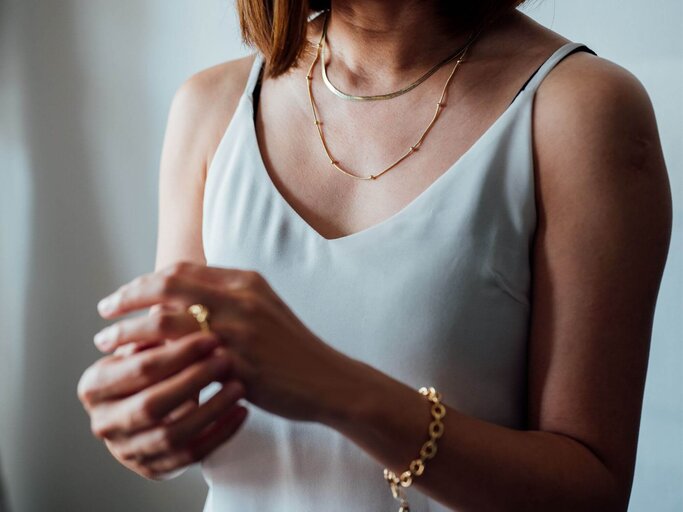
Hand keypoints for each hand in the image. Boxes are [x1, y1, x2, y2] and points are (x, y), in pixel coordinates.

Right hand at [77, 330, 247, 479]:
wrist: (155, 406)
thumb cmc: (155, 364)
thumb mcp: (149, 344)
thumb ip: (158, 323)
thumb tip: (174, 289)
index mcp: (95, 385)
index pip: (138, 368)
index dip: (176, 353)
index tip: (211, 338)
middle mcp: (105, 420)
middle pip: (152, 403)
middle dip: (193, 380)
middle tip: (227, 360)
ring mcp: (129, 448)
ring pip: (173, 434)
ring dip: (210, 408)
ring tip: (239, 385)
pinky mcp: (155, 467)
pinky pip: (192, 454)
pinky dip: (220, 433)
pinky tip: (242, 410)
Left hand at [93, 261, 362, 422]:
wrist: (327, 379)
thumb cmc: (292, 348)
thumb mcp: (264, 309)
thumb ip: (228, 298)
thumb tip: (181, 298)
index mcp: (245, 281)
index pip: (181, 271)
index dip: (144, 281)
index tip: (122, 296)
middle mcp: (239, 298)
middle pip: (167, 286)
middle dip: (127, 297)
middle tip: (104, 312)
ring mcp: (238, 330)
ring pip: (165, 320)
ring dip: (128, 330)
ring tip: (107, 341)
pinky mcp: (237, 362)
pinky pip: (180, 358)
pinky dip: (151, 361)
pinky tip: (136, 369)